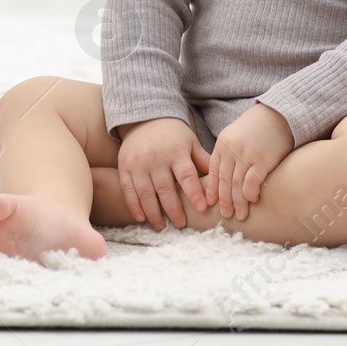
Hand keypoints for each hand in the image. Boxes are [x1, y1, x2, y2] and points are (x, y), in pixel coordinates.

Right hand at [116, 116, 211, 230]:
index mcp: (176, 152)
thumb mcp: (191, 143)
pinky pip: (128, 189)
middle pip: (165, 188)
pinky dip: (133, 205)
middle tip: (180, 225)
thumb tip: (222, 181)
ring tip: (161, 227)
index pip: (186, 176)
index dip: (194, 193)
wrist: (145, 118)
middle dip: (173, 210)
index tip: (201, 209)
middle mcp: (156, 158)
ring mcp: (138, 163)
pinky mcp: (124, 167)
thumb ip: (204, 161)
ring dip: (153, 213)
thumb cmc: (174, 135)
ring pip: (145, 193)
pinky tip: (141, 218)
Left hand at [205, 102, 293, 220]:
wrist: (278, 114)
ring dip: (238, 202)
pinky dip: (250, 193)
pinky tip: (252, 200)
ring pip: (237, 185)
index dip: (212, 189)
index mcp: (222, 144)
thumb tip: (224, 178)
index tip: (211, 203)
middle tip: (226, 215)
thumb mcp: (235, 135)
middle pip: (224, 181)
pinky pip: (252, 182)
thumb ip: (228, 153)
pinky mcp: (262, 160)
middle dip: (224, 201)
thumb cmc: (258, 128)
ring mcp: (246, 155)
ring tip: (240, 214)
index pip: (213, 171)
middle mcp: (231, 150)